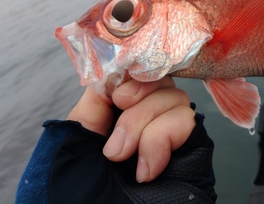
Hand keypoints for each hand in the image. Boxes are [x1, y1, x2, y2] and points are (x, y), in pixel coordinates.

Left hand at [66, 75, 195, 182]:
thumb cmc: (76, 198)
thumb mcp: (71, 140)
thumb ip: (93, 100)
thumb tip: (116, 73)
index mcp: (115, 114)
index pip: (135, 73)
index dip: (129, 75)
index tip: (116, 97)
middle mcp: (146, 120)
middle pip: (157, 80)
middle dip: (135, 106)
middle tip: (114, 145)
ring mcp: (170, 135)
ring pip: (173, 97)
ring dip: (145, 127)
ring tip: (127, 162)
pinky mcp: (192, 150)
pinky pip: (186, 121)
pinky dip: (162, 141)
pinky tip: (147, 171)